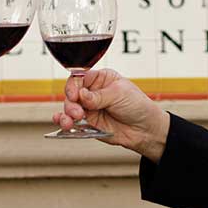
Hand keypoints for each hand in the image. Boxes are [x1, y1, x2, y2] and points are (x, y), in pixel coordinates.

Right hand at [49, 68, 169, 161]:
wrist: (146, 129)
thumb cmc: (137, 106)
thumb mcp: (119, 94)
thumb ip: (98, 96)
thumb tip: (81, 95)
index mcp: (101, 78)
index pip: (79, 77)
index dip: (73, 86)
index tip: (74, 95)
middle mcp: (92, 92)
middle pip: (72, 94)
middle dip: (71, 103)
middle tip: (78, 113)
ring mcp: (89, 108)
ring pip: (69, 108)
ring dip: (66, 115)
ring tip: (70, 122)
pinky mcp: (88, 124)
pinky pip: (71, 122)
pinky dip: (64, 122)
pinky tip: (62, 124)